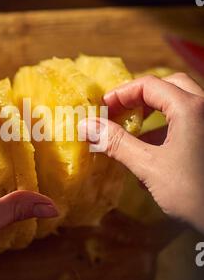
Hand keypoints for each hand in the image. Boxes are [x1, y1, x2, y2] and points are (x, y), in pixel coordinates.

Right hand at [81, 72, 203, 232]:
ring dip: (154, 113)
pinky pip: (188, 122)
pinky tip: (151, 153)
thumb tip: (86, 125)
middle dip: (140, 97)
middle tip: (119, 112)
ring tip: (132, 132)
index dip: (120, 94)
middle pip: (169, 86)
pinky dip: (168, 128)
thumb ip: (117, 142)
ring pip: (180, 104)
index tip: (101, 110)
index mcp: (190, 108)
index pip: (149, 85)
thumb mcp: (150, 167)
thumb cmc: (193, 194)